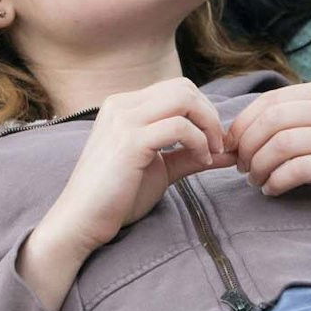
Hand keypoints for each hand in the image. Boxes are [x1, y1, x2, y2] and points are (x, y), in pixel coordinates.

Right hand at [36, 78, 235, 257]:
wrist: (80, 222)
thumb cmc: (117, 197)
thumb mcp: (161, 169)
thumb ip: (192, 155)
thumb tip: (230, 151)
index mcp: (124, 106)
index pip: (177, 88)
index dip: (204, 111)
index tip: (214, 141)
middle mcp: (122, 105)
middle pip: (184, 88)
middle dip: (210, 114)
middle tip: (217, 145)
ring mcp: (124, 120)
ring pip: (184, 99)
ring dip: (208, 125)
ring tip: (210, 153)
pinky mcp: (129, 142)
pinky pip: (179, 126)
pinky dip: (199, 142)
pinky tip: (200, 161)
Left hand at [225, 79, 310, 224]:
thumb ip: (297, 120)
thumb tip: (239, 132)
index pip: (270, 101)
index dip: (243, 125)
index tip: (232, 148)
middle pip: (272, 120)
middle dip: (247, 146)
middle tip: (242, 167)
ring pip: (281, 144)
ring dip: (259, 167)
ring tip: (257, 181)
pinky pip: (297, 169)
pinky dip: (277, 182)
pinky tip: (274, 190)